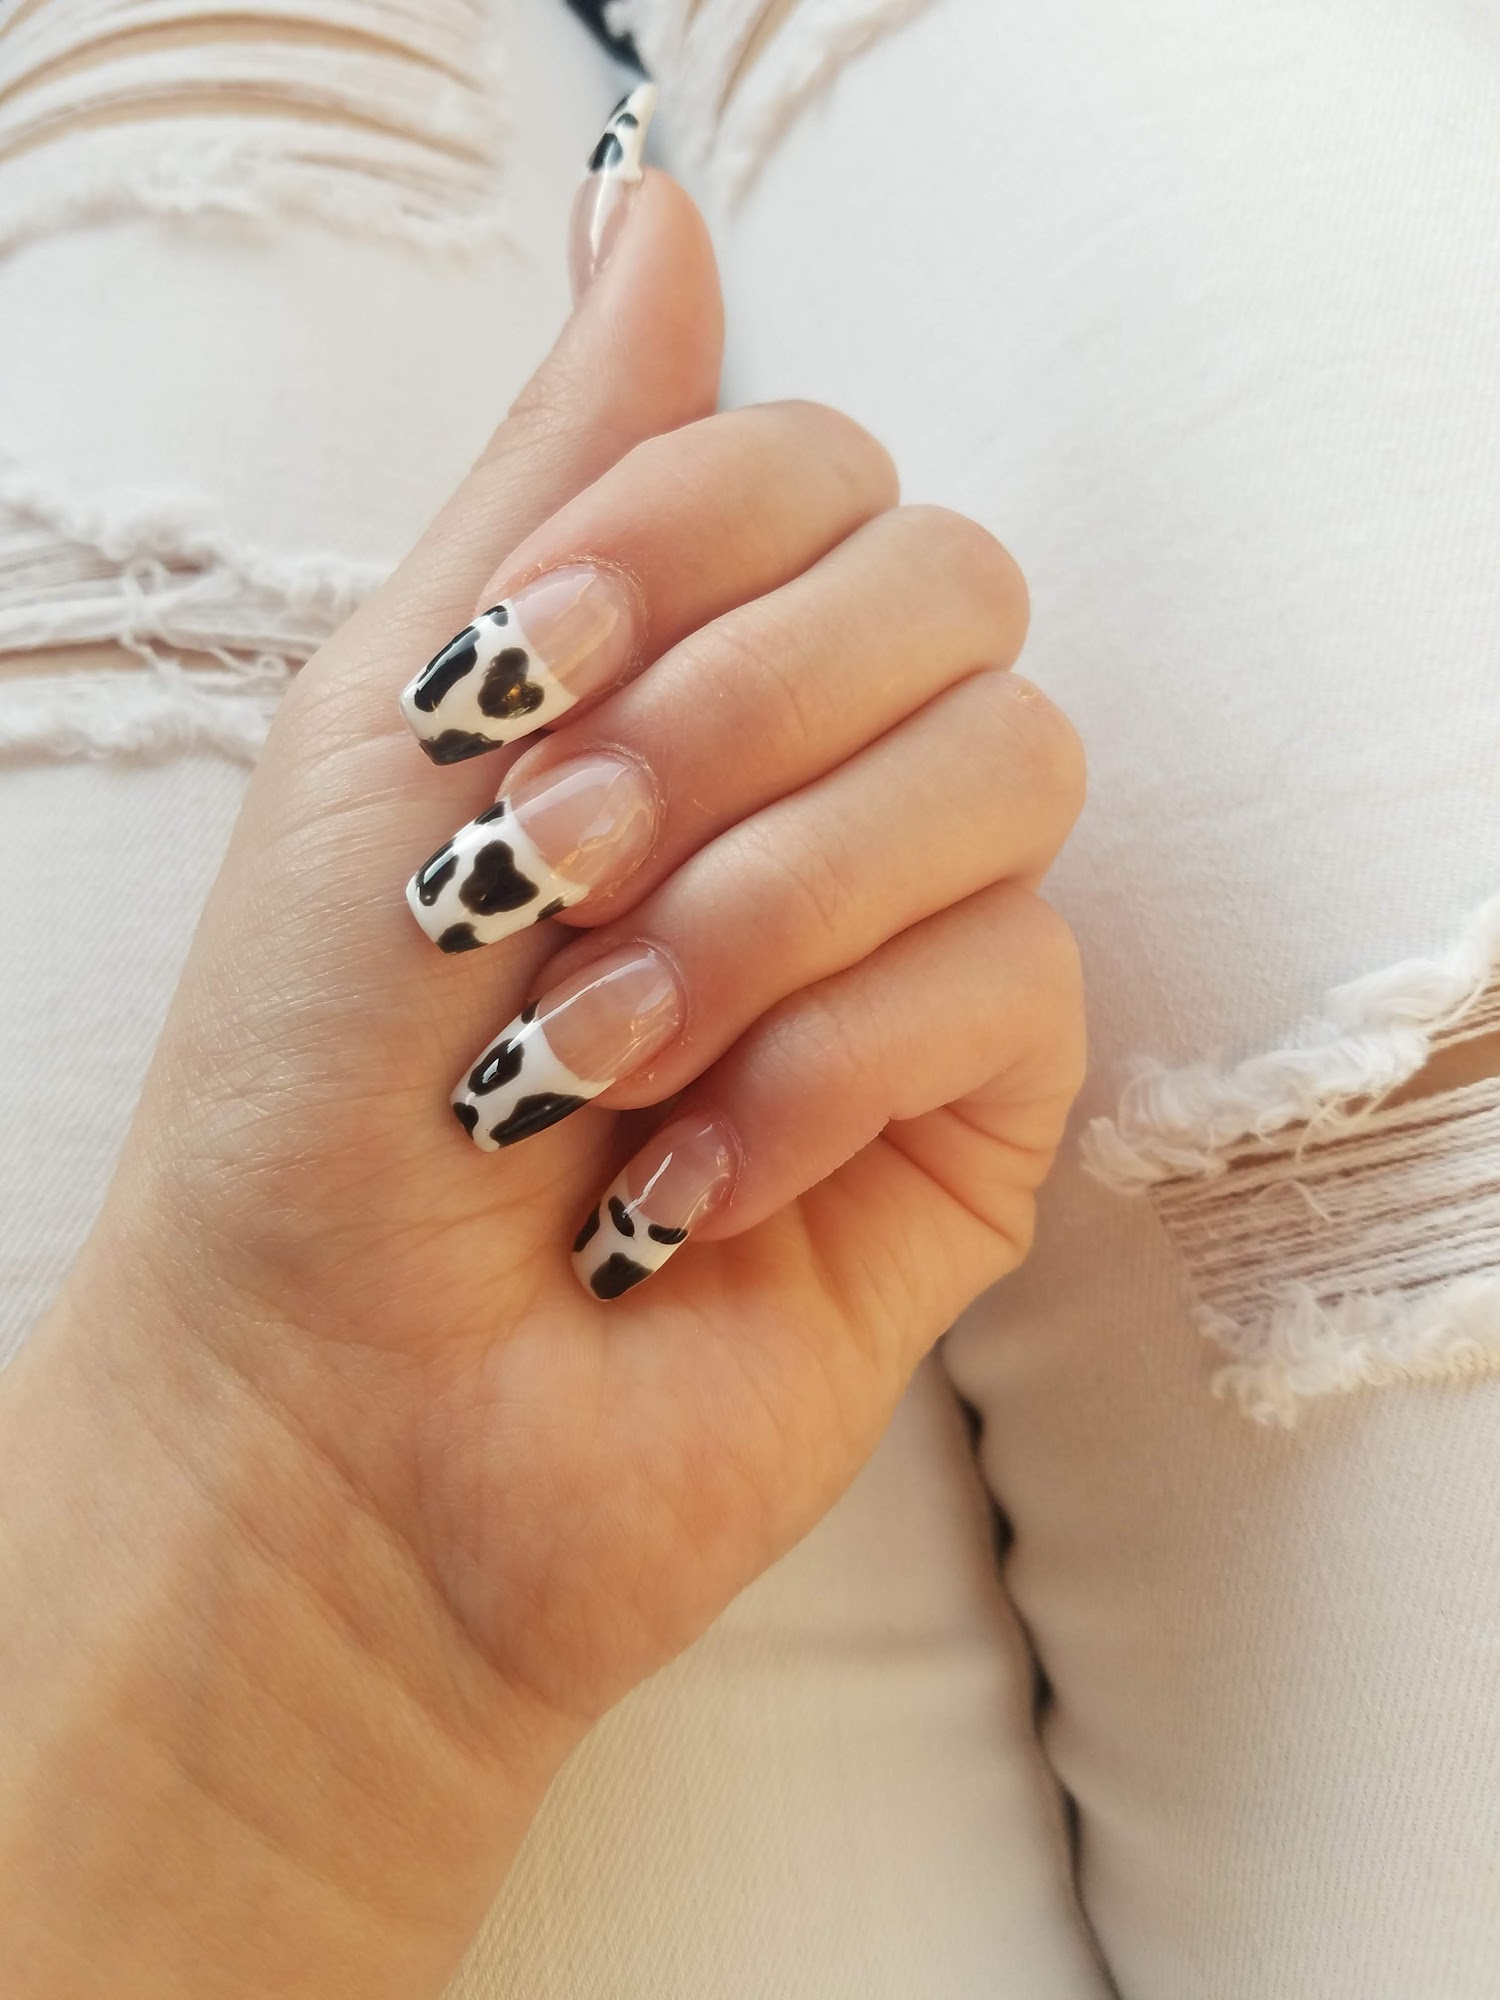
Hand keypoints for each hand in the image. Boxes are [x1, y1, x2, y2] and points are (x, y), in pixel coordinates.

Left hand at [4, 165, 1083, 1993]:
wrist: (338, 1412)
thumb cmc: (316, 1081)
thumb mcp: (389, 727)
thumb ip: (554, 479)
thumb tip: (652, 206)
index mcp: (685, 672)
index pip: (824, 465)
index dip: (696, 528)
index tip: (522, 668)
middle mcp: (820, 786)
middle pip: (952, 589)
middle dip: (733, 723)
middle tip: (552, 871)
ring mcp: (916, 946)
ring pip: (1009, 771)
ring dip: (769, 905)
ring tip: (594, 1051)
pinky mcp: (981, 1110)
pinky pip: (1016, 982)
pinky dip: (820, 1071)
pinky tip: (678, 1180)